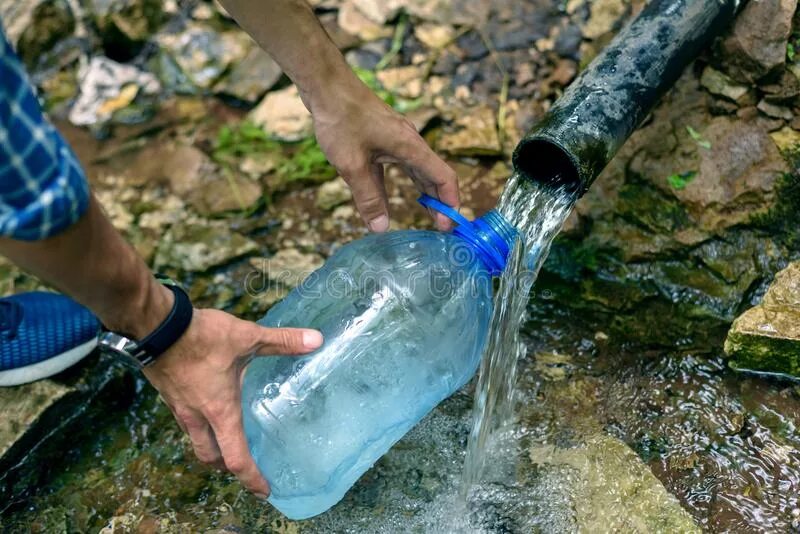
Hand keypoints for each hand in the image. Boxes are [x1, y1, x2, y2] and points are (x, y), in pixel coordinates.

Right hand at [142, 308, 322, 496]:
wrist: (156, 326)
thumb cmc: (202, 337)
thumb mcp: (248, 337)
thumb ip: (282, 341)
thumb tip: (315, 340)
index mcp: (221, 412)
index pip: (236, 458)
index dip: (252, 478)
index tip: (264, 490)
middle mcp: (198, 417)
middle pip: (211, 457)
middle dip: (228, 466)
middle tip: (245, 466)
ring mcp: (180, 407)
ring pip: (196, 440)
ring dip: (212, 446)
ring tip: (228, 440)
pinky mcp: (170, 394)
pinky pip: (186, 421)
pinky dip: (200, 425)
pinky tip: (209, 407)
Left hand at [309, 79, 458, 232]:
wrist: (326, 85)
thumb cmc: (340, 120)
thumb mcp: (351, 164)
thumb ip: (368, 197)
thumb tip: (381, 228)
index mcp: (411, 147)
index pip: (443, 177)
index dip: (449, 202)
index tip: (448, 226)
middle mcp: (409, 142)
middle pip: (434, 175)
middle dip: (440, 201)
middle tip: (441, 228)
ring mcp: (397, 138)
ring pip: (417, 170)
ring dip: (424, 192)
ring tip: (427, 215)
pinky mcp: (383, 137)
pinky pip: (400, 164)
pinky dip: (401, 183)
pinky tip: (390, 200)